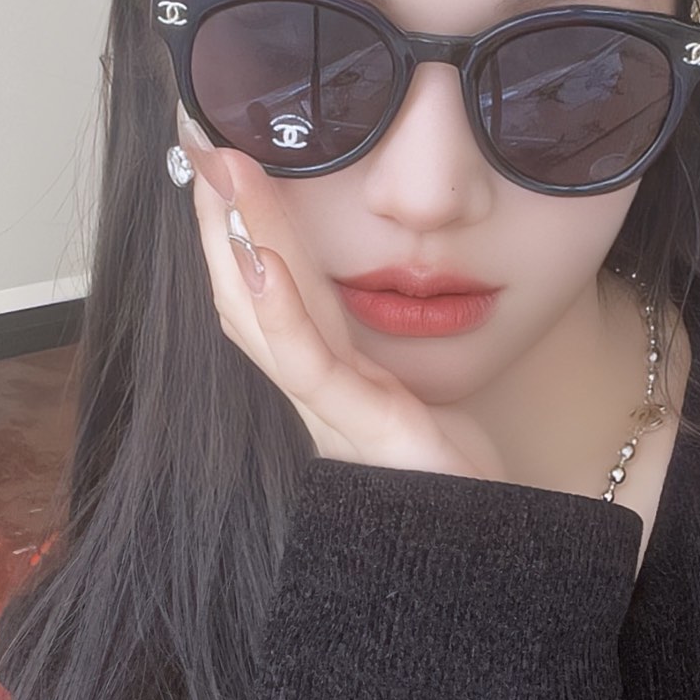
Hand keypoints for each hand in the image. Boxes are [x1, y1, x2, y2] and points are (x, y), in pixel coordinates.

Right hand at [177, 106, 506, 481]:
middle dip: (219, 219)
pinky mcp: (370, 438)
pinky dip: (281, 313)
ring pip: (265, 323)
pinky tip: (263, 263)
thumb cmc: (460, 477)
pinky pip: (313, 369)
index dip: (233, 229)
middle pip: (247, 300)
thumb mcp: (419, 389)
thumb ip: (380, 345)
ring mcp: (336, 422)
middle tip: (199, 142)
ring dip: (239, 241)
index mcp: (330, 385)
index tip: (215, 158)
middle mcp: (318, 403)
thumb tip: (357, 279)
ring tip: (221, 175)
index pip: (266, 294)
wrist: (500, 557)